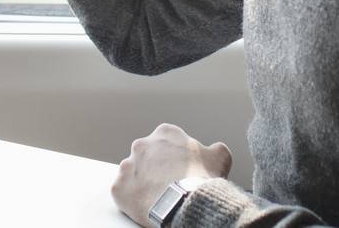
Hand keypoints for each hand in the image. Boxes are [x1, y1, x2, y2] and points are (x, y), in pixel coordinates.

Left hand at [111, 124, 231, 225]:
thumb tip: (216, 149)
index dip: (175, 158)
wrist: (186, 201)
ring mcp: (128, 166)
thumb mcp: (220, 157)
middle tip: (168, 185)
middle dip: (156, 169)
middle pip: (148, 157)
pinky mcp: (118, 187)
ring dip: (142, 183)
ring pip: (133, 174)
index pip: (167, 143)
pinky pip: (122, 192)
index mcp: (165, 133)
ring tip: (157, 198)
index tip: (180, 170)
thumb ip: (216, 149)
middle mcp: (142, 145)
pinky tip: (145, 205)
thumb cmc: (201, 178)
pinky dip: (131, 199)